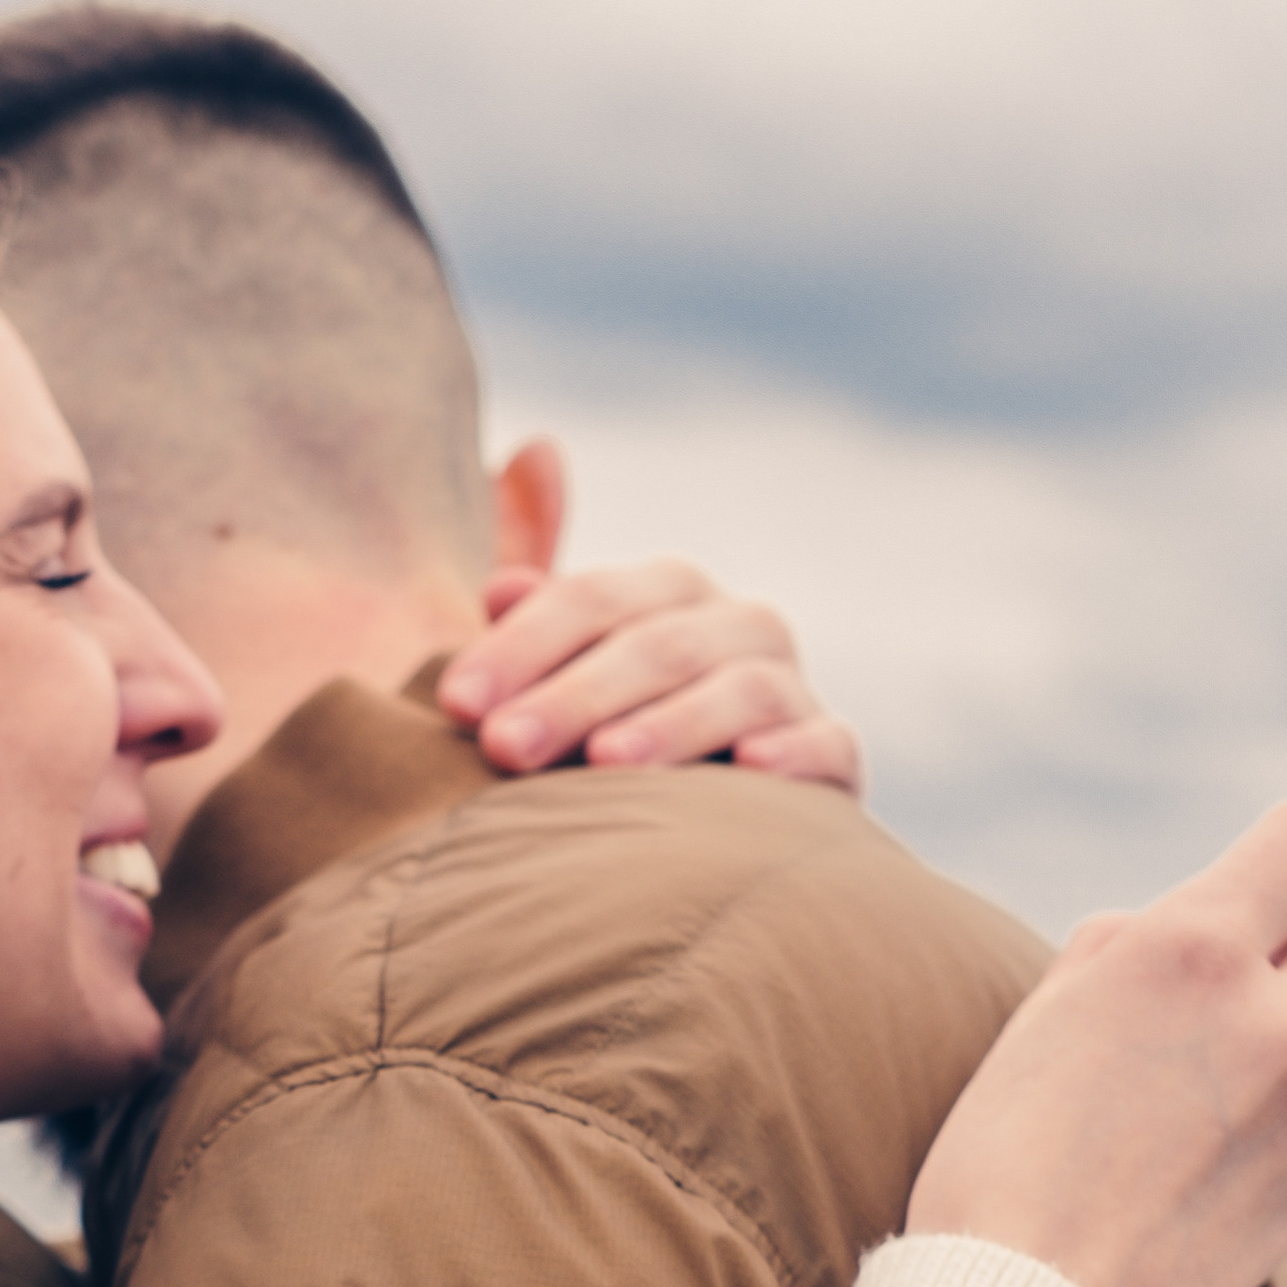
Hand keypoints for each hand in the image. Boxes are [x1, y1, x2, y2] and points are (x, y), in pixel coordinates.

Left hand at [437, 561, 863, 794]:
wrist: (699, 836)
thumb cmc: (604, 741)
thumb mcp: (558, 671)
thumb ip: (538, 596)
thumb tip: (529, 451)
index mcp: (663, 595)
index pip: (588, 601)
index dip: (518, 646)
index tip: (453, 703)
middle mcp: (735, 626)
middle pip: (655, 645)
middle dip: (574, 697)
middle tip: (503, 748)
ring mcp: (789, 689)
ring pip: (740, 690)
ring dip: (673, 725)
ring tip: (607, 764)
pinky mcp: (834, 758)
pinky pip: (827, 745)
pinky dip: (794, 753)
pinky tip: (750, 769)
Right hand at [907, 798, 1286, 1286]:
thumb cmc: (997, 1172)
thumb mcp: (1039, 1016)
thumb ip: (1130, 951)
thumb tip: (1182, 940)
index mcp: (1191, 951)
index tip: (1266, 887)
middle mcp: (1273, 1018)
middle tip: (1213, 1006)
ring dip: (1264, 1061)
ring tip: (1159, 1127)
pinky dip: (1257, 1143)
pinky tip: (1175, 1186)